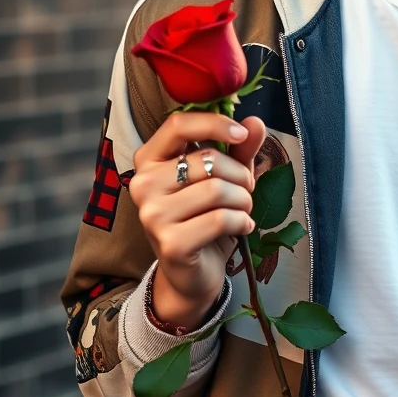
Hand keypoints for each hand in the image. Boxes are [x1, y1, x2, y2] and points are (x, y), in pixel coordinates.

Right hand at [129, 112, 266, 328]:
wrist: (191, 274)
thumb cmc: (205, 218)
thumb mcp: (224, 177)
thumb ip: (238, 149)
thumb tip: (255, 122)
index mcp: (150, 159)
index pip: (178, 124)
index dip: (214, 124)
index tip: (241, 134)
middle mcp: (142, 184)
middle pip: (208, 160)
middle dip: (240, 174)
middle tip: (245, 190)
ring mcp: (152, 215)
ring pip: (217, 189)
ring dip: (243, 200)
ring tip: (243, 209)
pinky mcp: (170, 243)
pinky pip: (221, 218)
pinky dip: (242, 221)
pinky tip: (242, 227)